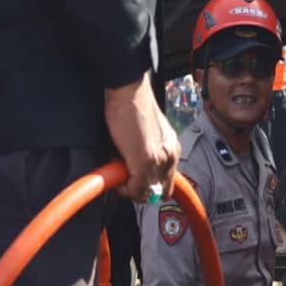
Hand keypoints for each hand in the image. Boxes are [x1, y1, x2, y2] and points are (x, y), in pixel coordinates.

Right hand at [105, 72, 180, 202]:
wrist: (129, 92)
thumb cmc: (133, 107)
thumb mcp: (146, 134)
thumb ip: (146, 152)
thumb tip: (131, 168)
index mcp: (172, 149)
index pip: (168, 183)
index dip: (149, 186)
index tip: (133, 182)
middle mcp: (170, 156)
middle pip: (160, 192)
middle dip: (139, 191)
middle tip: (122, 180)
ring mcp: (160, 161)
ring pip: (147, 193)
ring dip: (128, 188)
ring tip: (116, 172)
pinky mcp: (146, 162)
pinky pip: (136, 189)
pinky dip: (122, 187)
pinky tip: (113, 171)